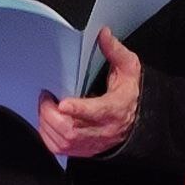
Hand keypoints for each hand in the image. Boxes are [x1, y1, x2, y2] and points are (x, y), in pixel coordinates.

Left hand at [38, 27, 139, 157]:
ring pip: (63, 142)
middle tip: (46, 98)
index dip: (78, 109)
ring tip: (46, 106)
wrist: (138, 122)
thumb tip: (103, 34)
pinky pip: (59, 149)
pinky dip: (48, 135)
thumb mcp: (128, 69)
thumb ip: (115, 51)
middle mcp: (104, 130)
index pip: (97, 112)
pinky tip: (48, 121)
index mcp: (116, 108)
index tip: (62, 103)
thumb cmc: (130, 95)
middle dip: (51, 114)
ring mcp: (93, 143)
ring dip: (47, 124)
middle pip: (71, 131)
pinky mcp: (84, 150)